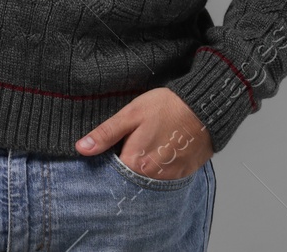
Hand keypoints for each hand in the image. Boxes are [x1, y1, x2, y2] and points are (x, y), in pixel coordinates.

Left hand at [75, 88, 213, 180]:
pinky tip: (161, 151)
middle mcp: (153, 177)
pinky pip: (165, 177)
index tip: (110, 150)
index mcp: (135, 162)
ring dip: (143, 168)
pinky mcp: (184, 174)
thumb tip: (81, 148)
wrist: (205, 107)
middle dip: (125, 165)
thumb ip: (105, 134)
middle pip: (130, 178)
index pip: (111, 173)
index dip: (108, 161)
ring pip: (147, 179)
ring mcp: (171, 178)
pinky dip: (160, 168)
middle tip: (130, 143)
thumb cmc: (166, 107)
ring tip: (148, 145)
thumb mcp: (130, 115)